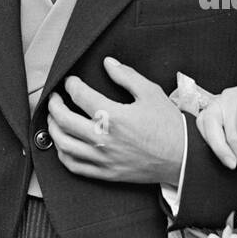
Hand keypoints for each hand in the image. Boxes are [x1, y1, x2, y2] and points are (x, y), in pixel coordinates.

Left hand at [47, 57, 183, 183]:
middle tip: (54, 98)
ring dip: (53, 129)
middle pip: (64, 120)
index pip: (81, 96)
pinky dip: (63, 155)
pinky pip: (75, 166)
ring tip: (54, 119)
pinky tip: (63, 145)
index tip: (71, 82)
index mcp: (115, 117)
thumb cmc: (169, 127)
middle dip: (53, 106)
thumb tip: (108, 64)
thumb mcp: (151, 93)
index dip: (71, 85)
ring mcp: (104, 158)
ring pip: (64, 145)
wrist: (183, 157)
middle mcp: (105, 139)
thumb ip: (127, 76)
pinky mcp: (106, 173)